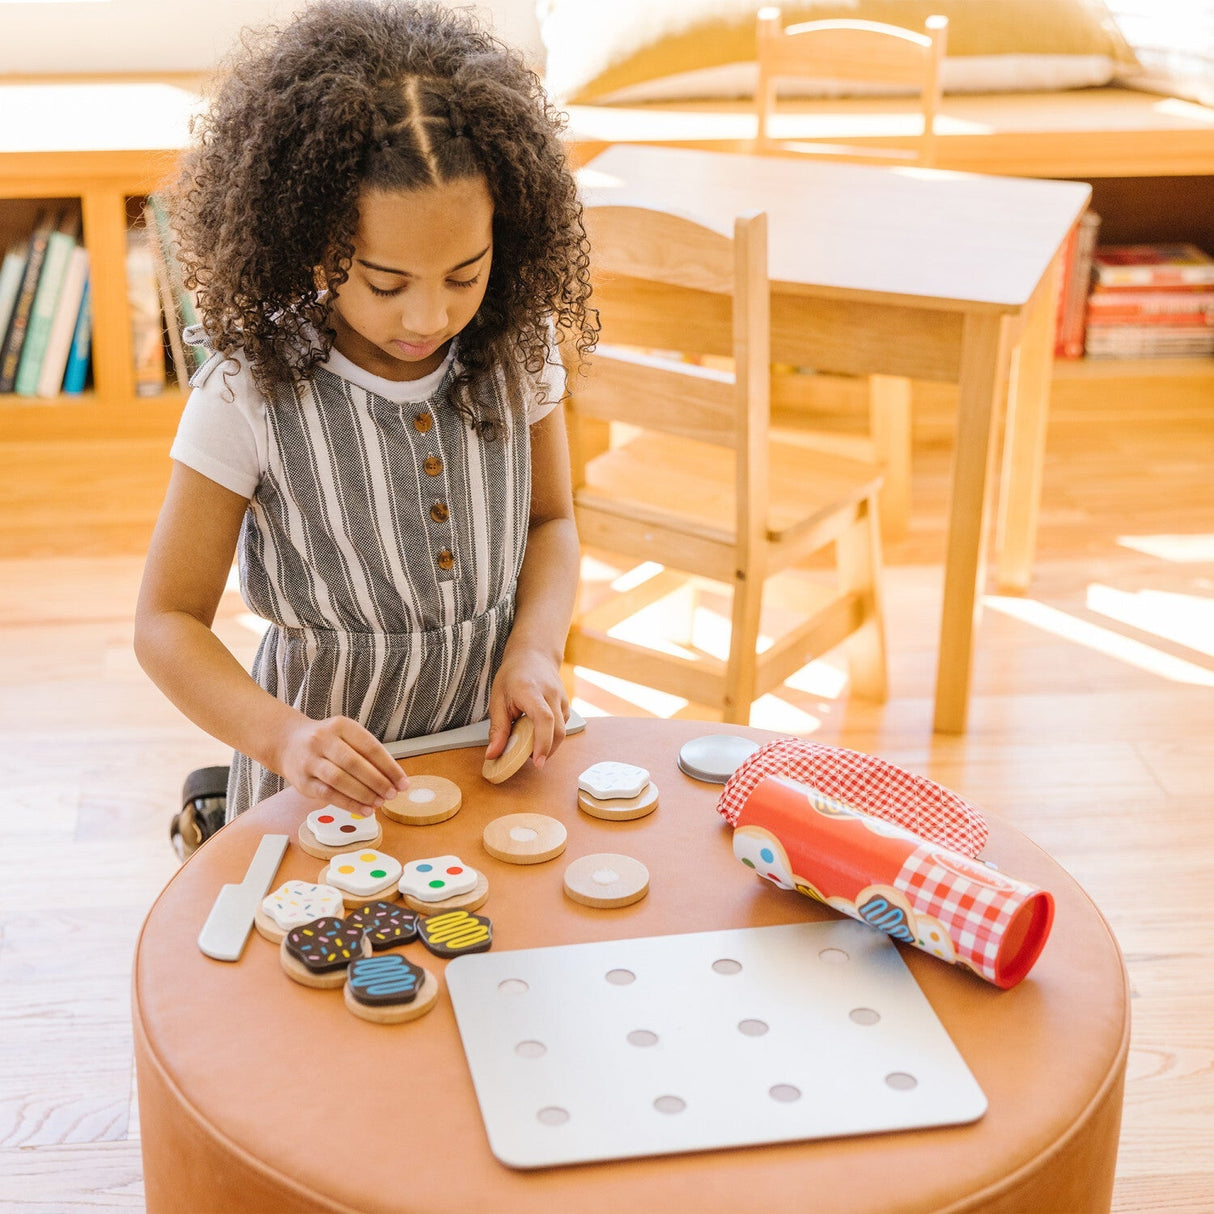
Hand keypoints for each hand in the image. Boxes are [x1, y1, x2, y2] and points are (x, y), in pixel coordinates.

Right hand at [276, 713, 407, 811]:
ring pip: (340, 779)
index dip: (389, 766)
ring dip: (364, 794)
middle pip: (355, 763)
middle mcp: (323, 740)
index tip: (402, 782)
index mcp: (340, 726)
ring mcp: (310, 760)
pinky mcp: (302, 781)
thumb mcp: (346, 736)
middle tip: (392, 794)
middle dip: (378, 782)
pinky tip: (364, 809)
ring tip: (380, 802)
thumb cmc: (327, 741)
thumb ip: (367, 754)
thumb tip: (394, 778)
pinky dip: (349, 804)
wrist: (287, 742)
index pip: (370, 747)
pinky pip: (328, 794)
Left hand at [485, 649, 569, 769]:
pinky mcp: (566, 704)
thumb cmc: (513, 675)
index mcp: (531, 691)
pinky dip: (551, 736)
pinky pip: (562, 726)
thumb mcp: (497, 699)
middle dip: (547, 751)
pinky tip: (538, 733)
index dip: (542, 742)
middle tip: (530, 760)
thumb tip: (493, 754)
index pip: (544, 719)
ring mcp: (562, 699)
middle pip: (558, 730)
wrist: (534, 655)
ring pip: (562, 731)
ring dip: (549, 745)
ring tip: (530, 745)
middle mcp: (551, 694)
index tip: (537, 761)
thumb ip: (497, 729)